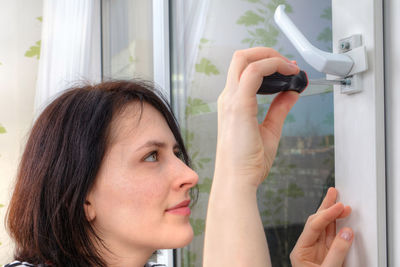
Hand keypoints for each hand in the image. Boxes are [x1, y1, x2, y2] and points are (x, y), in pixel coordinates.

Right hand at [215, 47, 299, 186]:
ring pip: (245, 58)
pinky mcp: (239, 105)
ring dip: (271, 56)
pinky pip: (255, 72)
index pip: (245, 69)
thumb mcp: (269, 130)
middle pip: (242, 57)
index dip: (268, 63)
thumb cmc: (247, 162)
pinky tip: (289, 75)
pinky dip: (273, 67)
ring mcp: (231, 100)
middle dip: (268, 52)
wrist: (237, 180)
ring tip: (291, 68)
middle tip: (289, 63)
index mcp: (233, 103)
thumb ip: (280, 109)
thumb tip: (292, 92)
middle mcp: (229, 97)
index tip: (289, 70)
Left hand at [290, 187, 352, 266]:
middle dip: (326, 207)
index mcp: (300, 251)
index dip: (327, 214)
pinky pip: (333, 237)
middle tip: (333, 193)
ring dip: (333, 213)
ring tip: (338, 200)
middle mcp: (308, 248)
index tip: (339, 207)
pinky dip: (339, 226)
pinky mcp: (328, 256)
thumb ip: (336, 251)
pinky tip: (341, 218)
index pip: (313, 226)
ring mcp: (318, 251)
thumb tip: (347, 232)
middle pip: (316, 221)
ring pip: (326, 227)